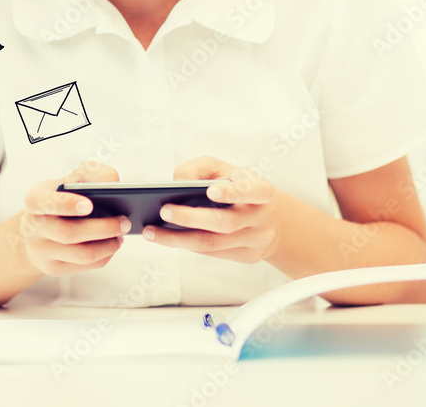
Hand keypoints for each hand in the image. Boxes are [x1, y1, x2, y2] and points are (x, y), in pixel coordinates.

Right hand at [18, 160, 130, 276]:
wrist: (38, 228)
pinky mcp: (52, 267)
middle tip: (125, 222)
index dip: (67, 204)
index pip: (45, 202)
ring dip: (107, 245)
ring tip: (122, 234)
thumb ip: (90, 173)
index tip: (89, 205)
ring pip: (80, 254)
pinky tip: (112, 245)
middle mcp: (33, 226)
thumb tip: (112, 183)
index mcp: (35, 198)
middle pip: (68, 233)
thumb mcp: (69, 180)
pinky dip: (104, 256)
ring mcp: (41, 250)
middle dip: (102, 228)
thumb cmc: (62, 197)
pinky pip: (84, 266)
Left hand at [142, 156, 281, 263]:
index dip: (232, 191)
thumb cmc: (240, 187)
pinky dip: (186, 244)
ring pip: (214, 243)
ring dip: (179, 238)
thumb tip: (177, 182)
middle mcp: (261, 216)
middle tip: (165, 211)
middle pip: (225, 222)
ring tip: (152, 231)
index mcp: (261, 189)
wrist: (274, 219)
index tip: (209, 191)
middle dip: (192, 218)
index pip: (252, 190)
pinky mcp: (247, 256)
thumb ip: (201, 169)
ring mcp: (255, 240)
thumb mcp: (226, 169)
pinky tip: (165, 238)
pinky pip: (212, 252)